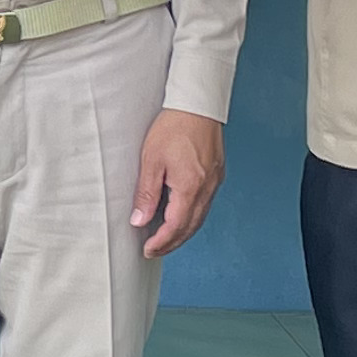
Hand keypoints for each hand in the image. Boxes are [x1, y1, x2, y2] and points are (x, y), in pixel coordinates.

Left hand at [129, 109, 224, 257]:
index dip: (161, 242)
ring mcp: (214, 182)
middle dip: (172, 243)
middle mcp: (207, 189)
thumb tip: (140, 220)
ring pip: (199, 218)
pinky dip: (192, 217)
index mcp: (190, 187)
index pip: (175, 226)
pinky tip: (180, 215)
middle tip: (154, 251)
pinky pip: (205, 204)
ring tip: (165, 238)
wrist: (197, 106)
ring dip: (182, 232)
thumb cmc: (173, 127)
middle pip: (190, 227)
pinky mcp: (216, 174)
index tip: (148, 250)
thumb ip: (146, 193)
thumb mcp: (151, 160)